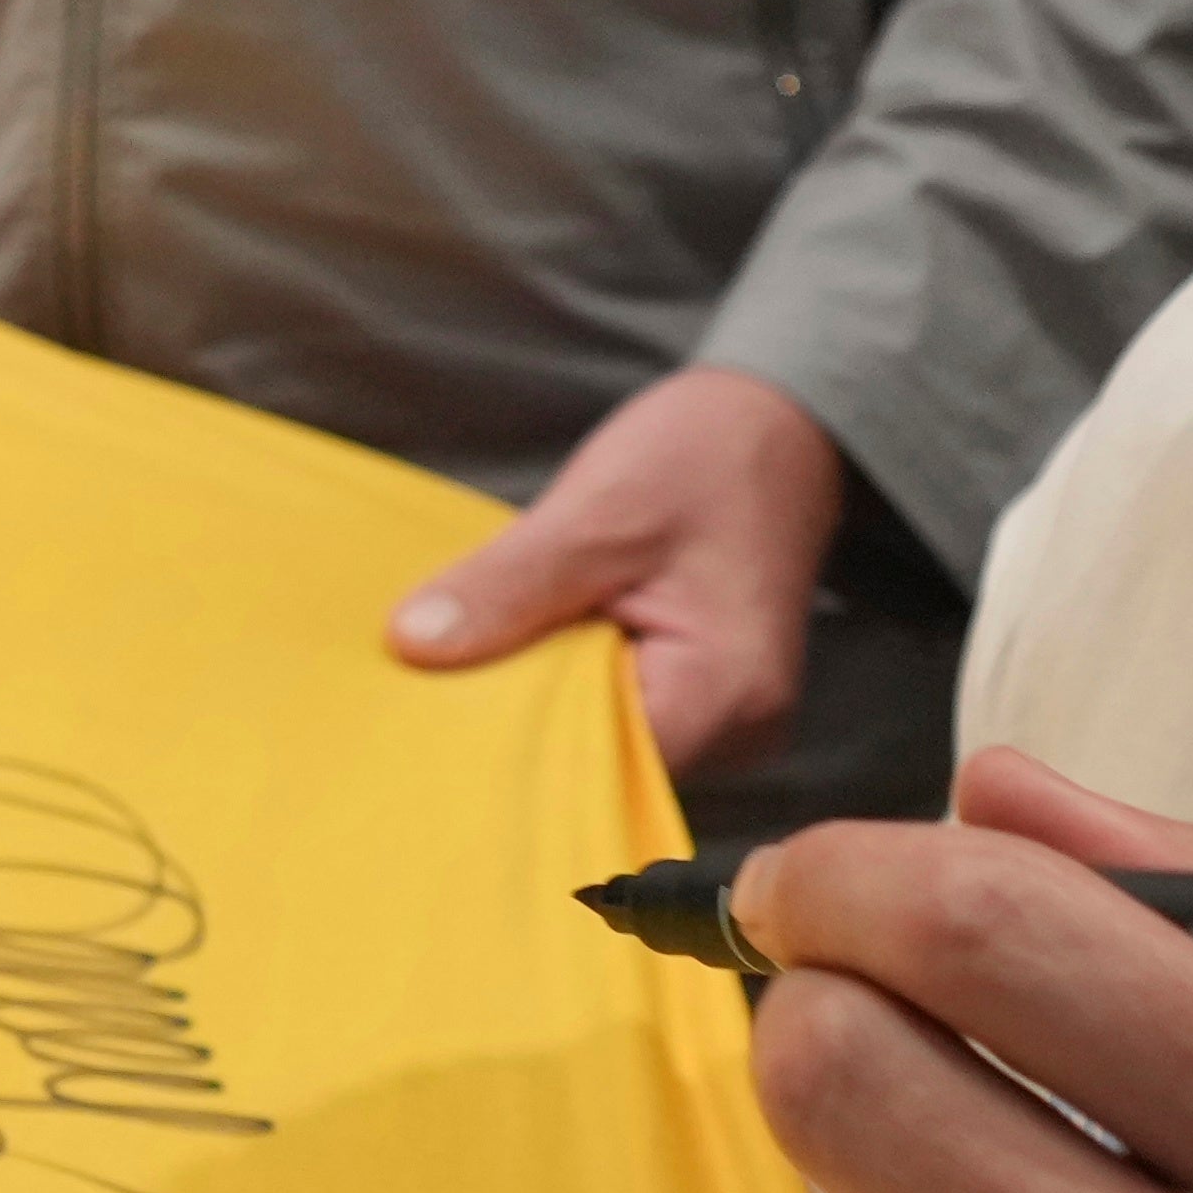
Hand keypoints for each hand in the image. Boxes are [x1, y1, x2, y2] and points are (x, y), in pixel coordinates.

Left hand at [384, 361, 841, 768]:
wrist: (780, 427)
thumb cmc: (707, 457)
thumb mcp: (596, 512)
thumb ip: (507, 586)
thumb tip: (412, 645)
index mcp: (726, 693)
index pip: (598, 765)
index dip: (508, 746)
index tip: (424, 721)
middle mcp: (738, 729)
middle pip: (598, 759)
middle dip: (515, 725)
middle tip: (421, 693)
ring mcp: (724, 719)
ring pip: (603, 734)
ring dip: (539, 698)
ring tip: (464, 664)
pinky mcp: (702, 697)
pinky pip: (617, 707)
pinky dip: (566, 680)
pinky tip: (516, 650)